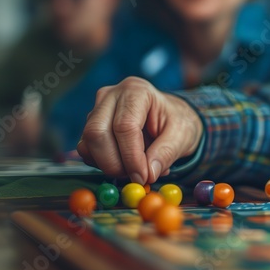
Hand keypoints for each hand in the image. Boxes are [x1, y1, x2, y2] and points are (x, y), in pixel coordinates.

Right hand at [76, 77, 203, 184]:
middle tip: (136, 178)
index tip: (143, 177)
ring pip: (88, 143)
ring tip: (136, 168)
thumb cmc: (176, 122)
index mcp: (137, 91)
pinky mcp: (91, 126)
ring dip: (109, 165)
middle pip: (97, 133)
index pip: (125, 126)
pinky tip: (125, 163)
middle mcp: (111, 96)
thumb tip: (148, 174)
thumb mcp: (183, 135)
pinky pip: (87, 150)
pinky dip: (103, 164)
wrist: (169, 118)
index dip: (131, 156)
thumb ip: (166, 153)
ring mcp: (97, 110)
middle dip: (114, 163)